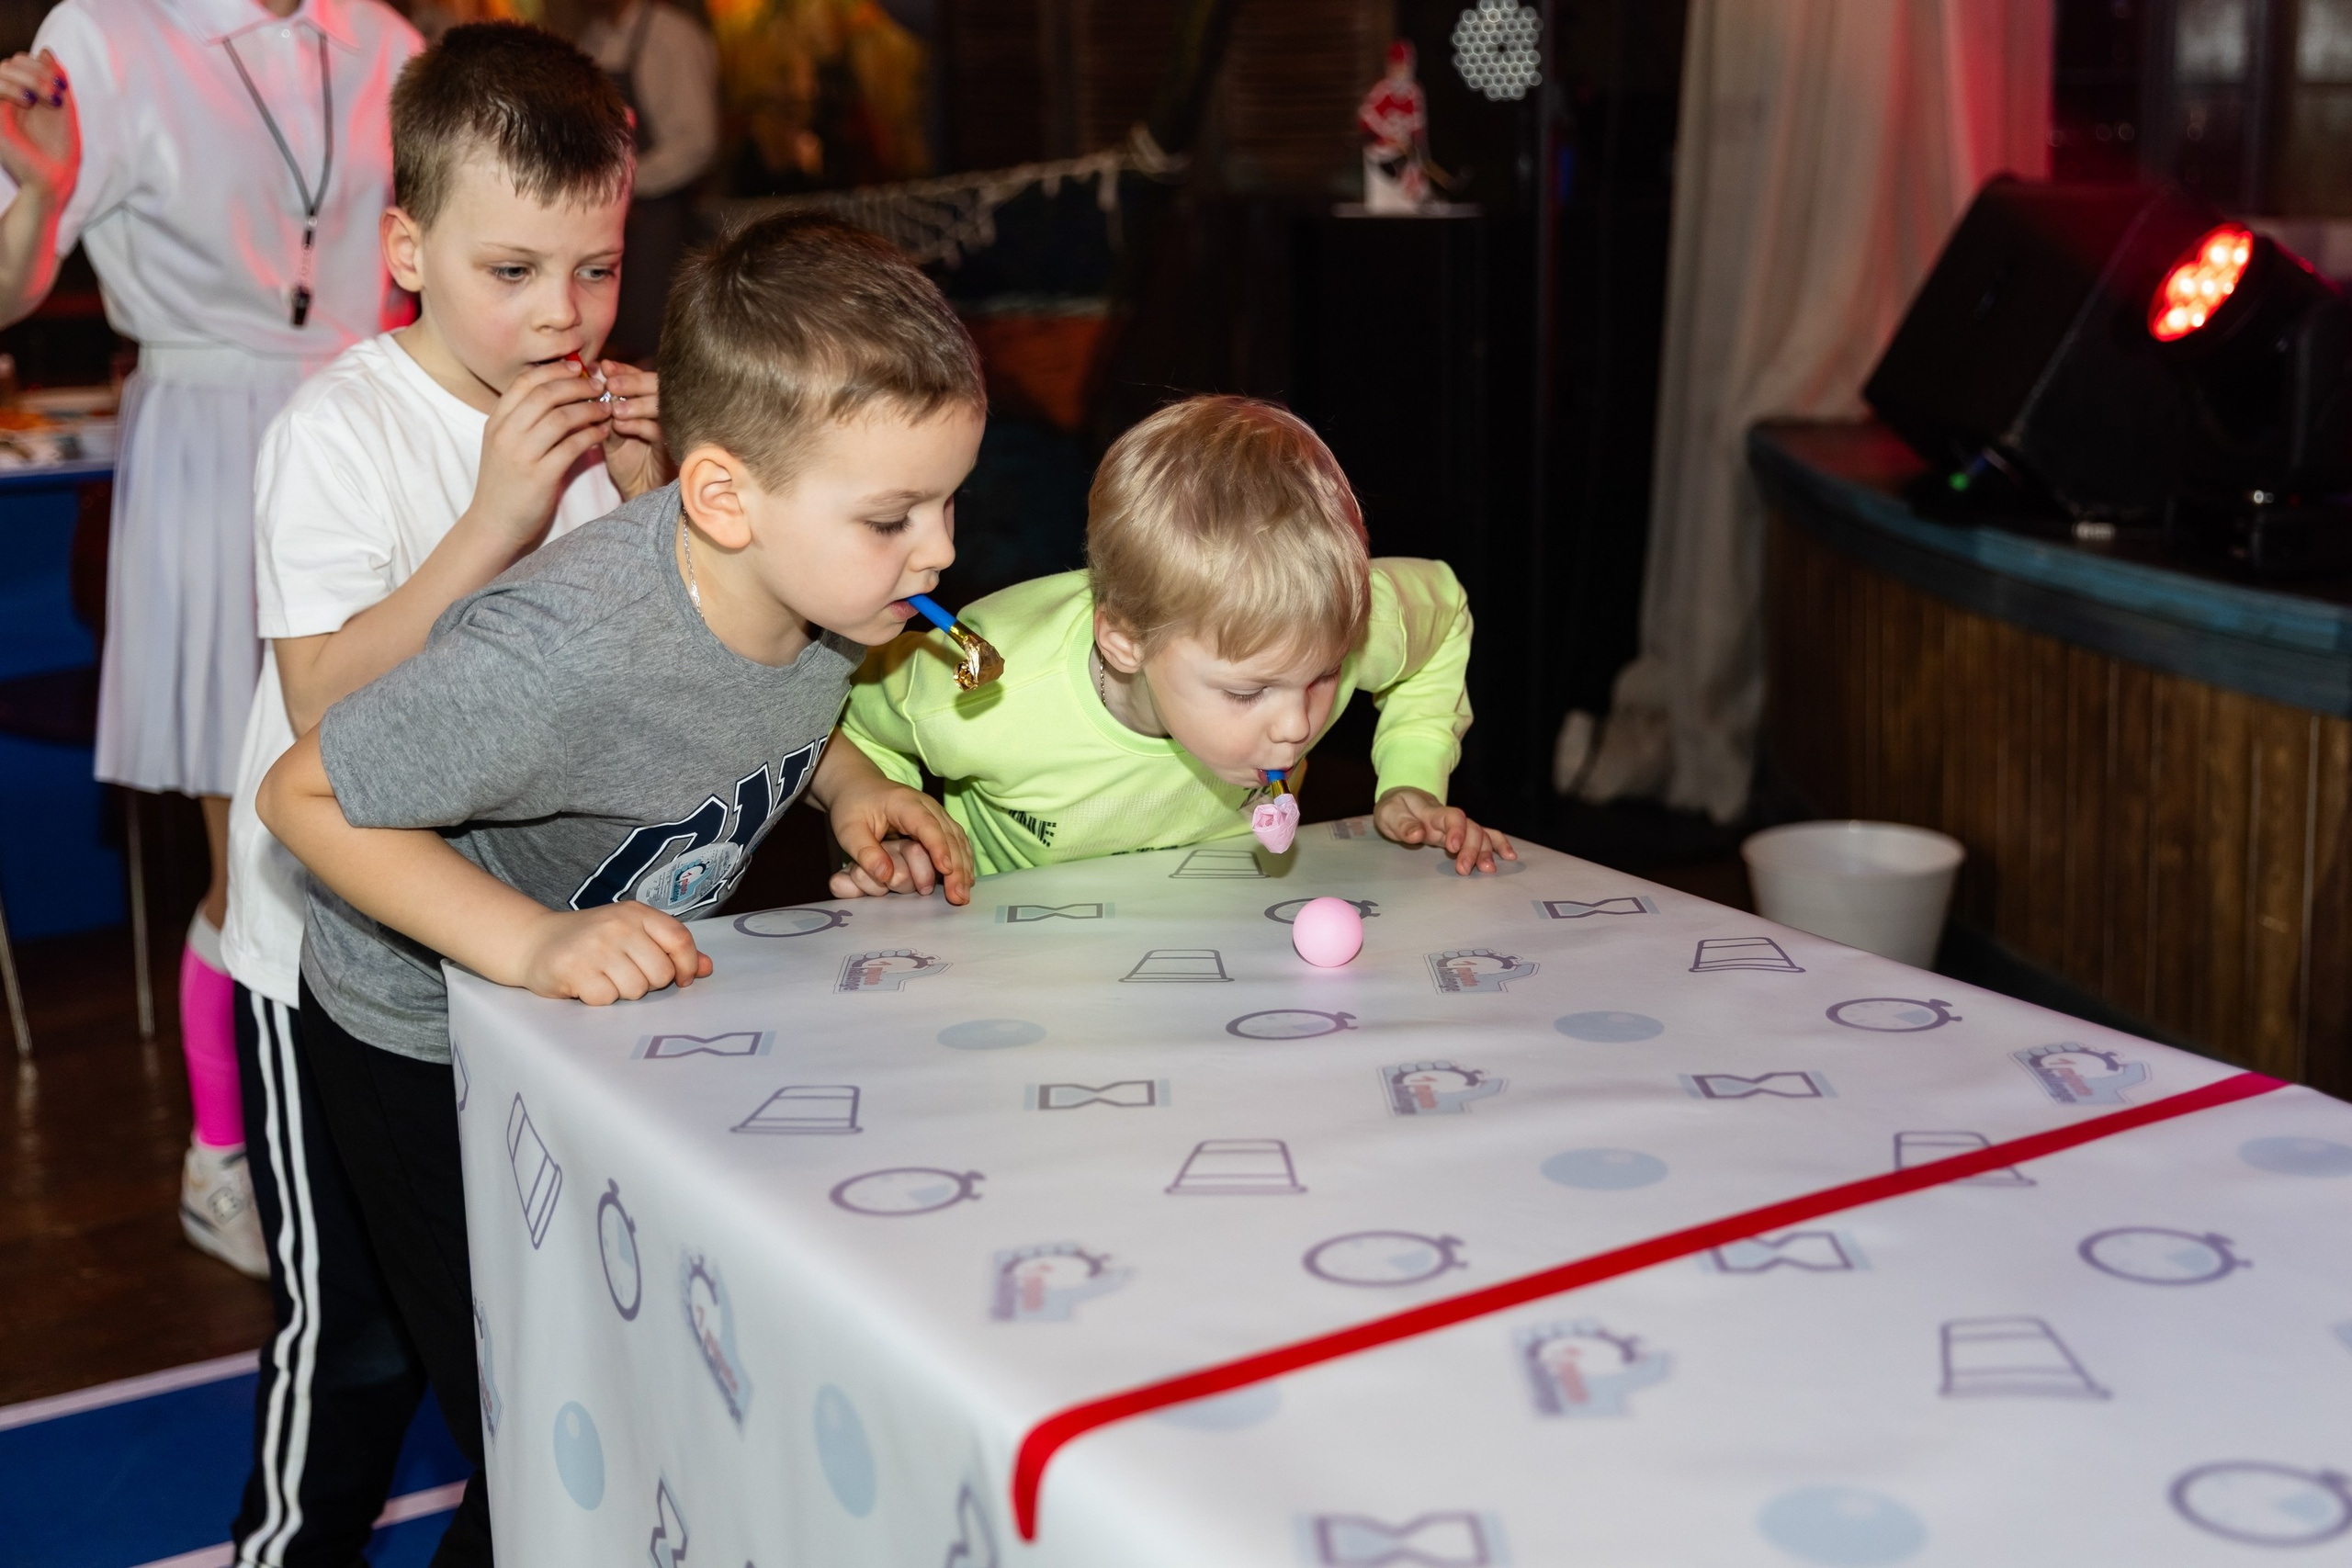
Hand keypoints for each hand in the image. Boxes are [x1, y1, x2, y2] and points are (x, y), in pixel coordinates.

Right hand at [0, 52, 74, 203]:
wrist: (55, 177)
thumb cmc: (61, 147)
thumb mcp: (63, 107)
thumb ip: (54, 78)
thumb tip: (45, 50)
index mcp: (23, 92)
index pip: (21, 61)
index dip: (41, 65)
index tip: (63, 85)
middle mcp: (8, 97)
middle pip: (11, 62)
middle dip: (38, 71)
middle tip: (59, 93)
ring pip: (1, 70)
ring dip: (29, 78)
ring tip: (50, 98)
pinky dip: (10, 87)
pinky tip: (30, 101)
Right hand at [465, 361, 614, 553]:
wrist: (493, 524)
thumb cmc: (505, 483)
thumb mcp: (504, 445)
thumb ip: (522, 419)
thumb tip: (556, 392)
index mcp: (496, 421)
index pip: (525, 382)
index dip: (555, 370)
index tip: (578, 367)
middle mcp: (506, 433)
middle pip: (547, 394)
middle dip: (578, 385)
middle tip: (599, 385)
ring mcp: (522, 454)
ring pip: (562, 417)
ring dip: (589, 409)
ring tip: (606, 408)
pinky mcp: (540, 476)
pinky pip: (573, 446)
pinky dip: (592, 435)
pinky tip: (604, 432)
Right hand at [516, 901, 710, 1004]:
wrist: (534, 941)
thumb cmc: (591, 941)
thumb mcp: (632, 934)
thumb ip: (670, 949)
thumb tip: (707, 967)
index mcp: (636, 913)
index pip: (679, 939)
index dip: (687, 965)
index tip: (682, 979)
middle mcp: (617, 925)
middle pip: (661, 973)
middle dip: (648, 983)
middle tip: (626, 975)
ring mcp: (595, 946)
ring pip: (636, 990)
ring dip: (622, 992)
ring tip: (605, 978)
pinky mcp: (574, 969)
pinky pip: (607, 999)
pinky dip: (599, 999)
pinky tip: (586, 984)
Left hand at [596, 360, 665, 498]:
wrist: (639, 490)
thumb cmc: (626, 460)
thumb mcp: (611, 430)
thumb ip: (605, 408)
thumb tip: (593, 379)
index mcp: (651, 401)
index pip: (641, 376)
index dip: (624, 370)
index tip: (604, 367)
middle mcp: (667, 409)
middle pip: (657, 384)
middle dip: (632, 381)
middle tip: (610, 384)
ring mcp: (674, 427)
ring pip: (661, 405)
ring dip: (636, 403)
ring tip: (614, 408)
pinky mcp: (676, 446)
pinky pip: (660, 430)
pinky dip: (639, 425)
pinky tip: (621, 425)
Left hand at [827, 781, 973, 904]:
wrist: (859, 787)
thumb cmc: (852, 808)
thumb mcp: (848, 830)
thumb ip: (864, 852)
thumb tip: (886, 876)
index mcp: (904, 803)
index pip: (927, 825)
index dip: (938, 847)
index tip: (946, 870)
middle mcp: (927, 806)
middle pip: (949, 836)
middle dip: (956, 867)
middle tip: (958, 897)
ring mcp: (936, 814)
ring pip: (958, 840)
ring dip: (964, 868)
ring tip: (963, 895)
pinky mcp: (939, 824)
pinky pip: (957, 843)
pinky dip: (963, 862)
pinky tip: (965, 881)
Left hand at [1375, 785, 1516, 874]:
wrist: (1402, 801)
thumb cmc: (1395, 809)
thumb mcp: (1389, 815)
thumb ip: (1403, 825)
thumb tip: (1418, 834)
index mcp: (1432, 812)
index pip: (1452, 816)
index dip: (1456, 830)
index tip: (1453, 847)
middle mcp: (1450, 819)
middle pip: (1471, 828)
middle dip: (1472, 849)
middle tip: (1464, 869)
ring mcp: (1458, 827)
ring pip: (1480, 834)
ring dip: (1486, 851)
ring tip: (1488, 870)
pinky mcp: (1461, 835)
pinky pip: (1484, 836)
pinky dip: (1498, 844)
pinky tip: (1509, 856)